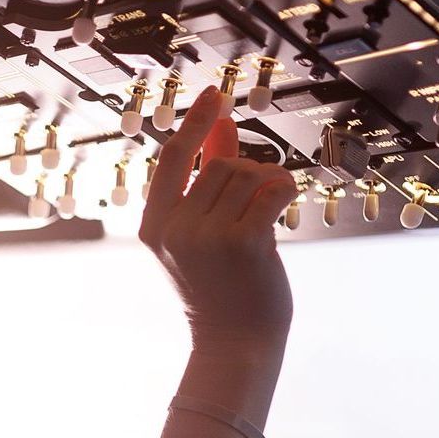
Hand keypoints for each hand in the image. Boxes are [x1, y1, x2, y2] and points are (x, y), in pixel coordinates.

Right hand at [138, 86, 299, 359]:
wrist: (235, 344)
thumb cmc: (220, 289)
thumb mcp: (200, 233)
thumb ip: (206, 177)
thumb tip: (220, 126)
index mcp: (154, 228)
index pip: (173, 159)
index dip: (195, 123)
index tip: (214, 93)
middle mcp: (175, 230)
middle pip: (223, 165)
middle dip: (247, 176)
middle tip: (252, 213)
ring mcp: (207, 237)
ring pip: (248, 175)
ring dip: (267, 187)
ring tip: (264, 221)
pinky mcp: (243, 243)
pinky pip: (273, 188)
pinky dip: (285, 191)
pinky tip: (283, 210)